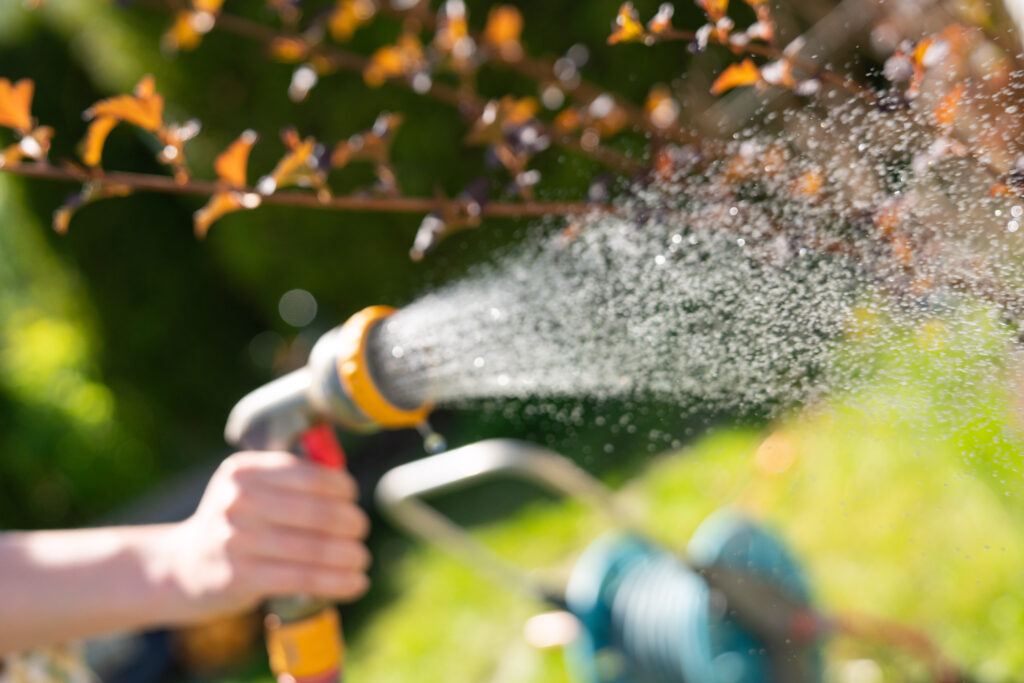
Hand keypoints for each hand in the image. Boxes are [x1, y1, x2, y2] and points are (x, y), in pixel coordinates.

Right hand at [157, 451, 370, 621]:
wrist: (181, 567)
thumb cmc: (236, 524)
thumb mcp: (250, 489)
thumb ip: (292, 481)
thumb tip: (347, 484)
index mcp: (243, 470)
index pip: (307, 474)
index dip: (340, 486)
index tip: (352, 497)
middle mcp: (236, 501)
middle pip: (315, 512)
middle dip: (350, 522)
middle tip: (361, 529)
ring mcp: (235, 540)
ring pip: (312, 548)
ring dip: (349, 555)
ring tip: (362, 559)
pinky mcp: (239, 578)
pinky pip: (302, 578)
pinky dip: (336, 581)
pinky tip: (356, 583)